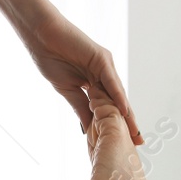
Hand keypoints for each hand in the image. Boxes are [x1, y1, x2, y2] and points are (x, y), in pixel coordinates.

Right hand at [22, 16, 142, 143]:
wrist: (41, 37)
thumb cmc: (50, 58)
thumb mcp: (67, 90)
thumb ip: (80, 107)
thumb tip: (88, 129)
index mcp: (95, 82)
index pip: (110, 107)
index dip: (117, 124)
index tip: (125, 143)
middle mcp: (104, 75)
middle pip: (119, 103)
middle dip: (128, 123)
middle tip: (139, 142)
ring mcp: (104, 66)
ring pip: (118, 94)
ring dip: (127, 114)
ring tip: (135, 132)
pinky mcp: (101, 58)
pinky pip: (111, 81)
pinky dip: (117, 96)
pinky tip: (124, 111)